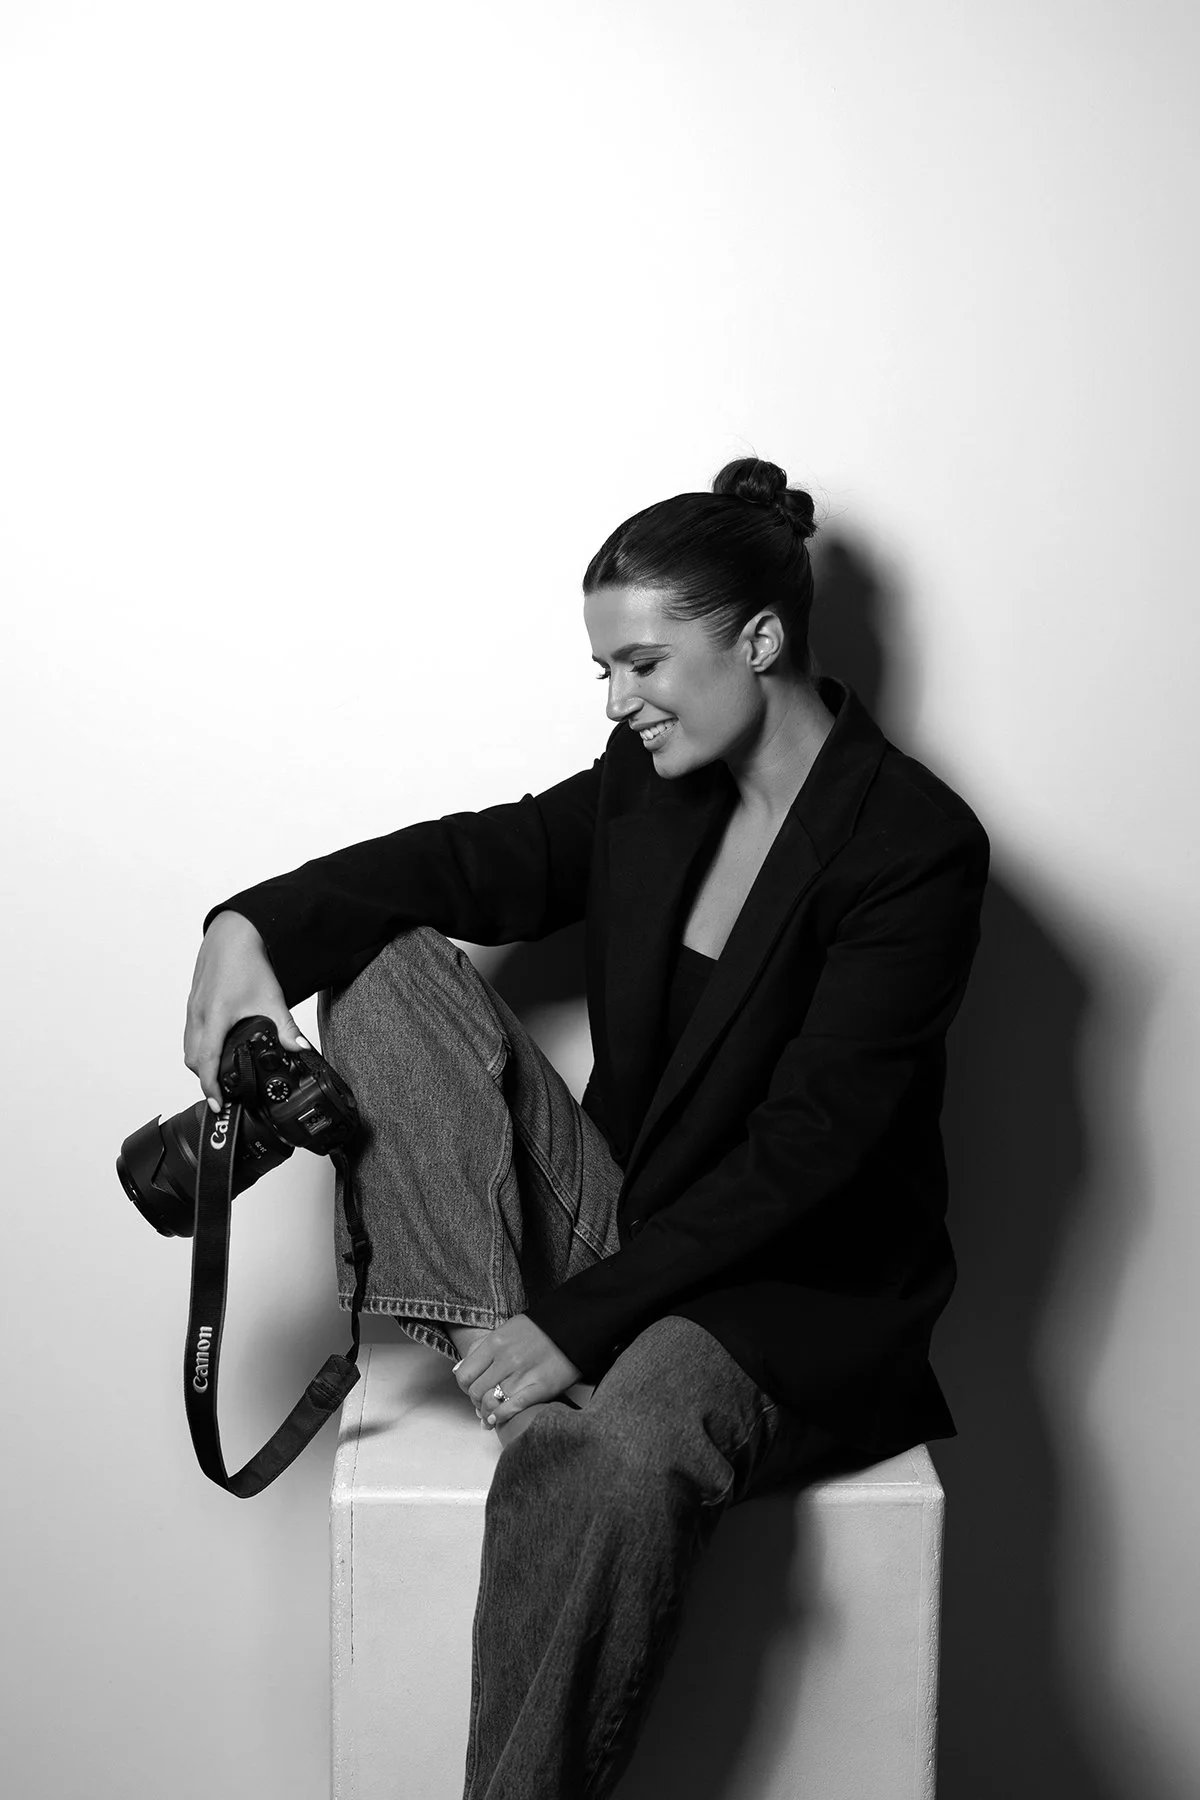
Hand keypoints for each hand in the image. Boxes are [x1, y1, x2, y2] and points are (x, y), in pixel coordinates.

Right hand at [184, 910, 310, 1111]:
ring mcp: (193, 1008)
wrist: (232, 934)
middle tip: (223, 1091)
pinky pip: (189, 1033)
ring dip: (200, 1064)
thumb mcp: (272, 998)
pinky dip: (197, 1047)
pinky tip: (215, 1048)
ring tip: (219, 1074)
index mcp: (216, 1016)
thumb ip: (286, 1027)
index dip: (210, 1086)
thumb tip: (300, 1048)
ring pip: (188, 1046)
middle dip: (205, 1079)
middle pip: (192, 1059)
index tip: (217, 1103)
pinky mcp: (193, 1002)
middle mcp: (199, 1014)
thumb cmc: (247, 962)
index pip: (206, 1061)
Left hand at [454, 1315, 580, 1428]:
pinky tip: (498, 1419)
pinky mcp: (540, 1388)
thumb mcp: (507, 1330)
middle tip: (482, 1402)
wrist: (574, 1325)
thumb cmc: (539, 1330)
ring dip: (487, 1411)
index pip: (464, 1375)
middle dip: (476, 1400)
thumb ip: (484, 1349)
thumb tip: (461, 1370)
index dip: (465, 1386)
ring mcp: (523, 1375)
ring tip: (490, 1413)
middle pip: (476, 1392)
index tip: (471, 1388)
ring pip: (491, 1403)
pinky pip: (512, 1409)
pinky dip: (501, 1417)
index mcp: (495, 1343)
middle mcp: (506, 1359)